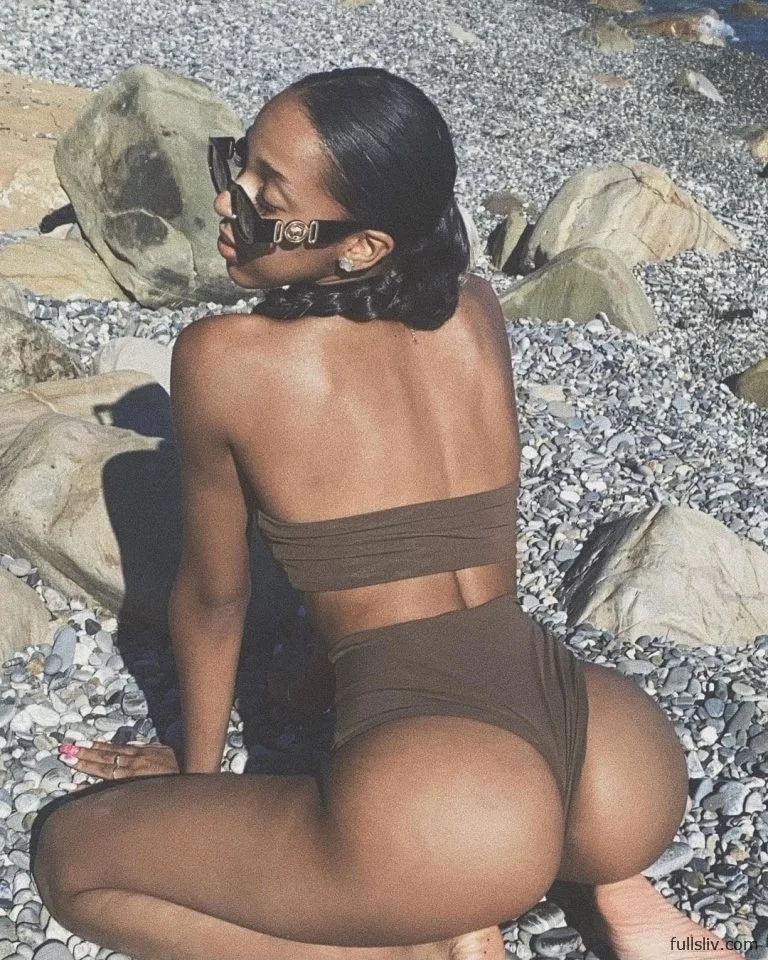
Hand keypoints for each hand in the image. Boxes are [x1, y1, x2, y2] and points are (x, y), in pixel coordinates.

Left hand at [58, 739, 179, 782]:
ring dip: (85, 765)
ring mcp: (132, 777)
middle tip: (65, 750)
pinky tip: (77, 788)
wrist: (193, 782)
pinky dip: (91, 788)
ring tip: (68, 760)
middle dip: (84, 753)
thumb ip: (149, 748)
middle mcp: (134, 762)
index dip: (95, 746)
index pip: (112, 748)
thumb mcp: (166, 752)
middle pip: (104, 757)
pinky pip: (108, 788)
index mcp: (140, 753)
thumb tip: (131, 745)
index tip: (79, 743)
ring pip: (103, 769)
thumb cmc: (180, 769)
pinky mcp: (133, 789)